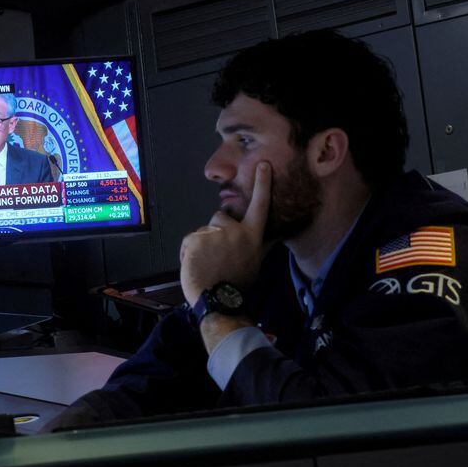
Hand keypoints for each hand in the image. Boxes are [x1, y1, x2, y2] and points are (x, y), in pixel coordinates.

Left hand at [180, 162, 271, 305]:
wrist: (218, 300)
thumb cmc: (238, 283)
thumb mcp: (256, 263)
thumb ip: (263, 244)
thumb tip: (278, 236)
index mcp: (251, 235)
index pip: (259, 206)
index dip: (262, 185)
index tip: (264, 166)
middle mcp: (234, 230)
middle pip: (221, 216)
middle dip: (217, 228)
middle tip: (217, 252)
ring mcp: (214, 233)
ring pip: (204, 230)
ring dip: (203, 243)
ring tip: (207, 263)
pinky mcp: (195, 238)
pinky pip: (190, 240)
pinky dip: (190, 252)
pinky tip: (196, 265)